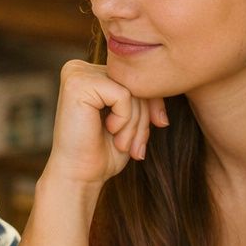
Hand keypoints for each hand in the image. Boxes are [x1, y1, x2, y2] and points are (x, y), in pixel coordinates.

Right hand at [43, 60, 168, 186]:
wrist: (78, 177)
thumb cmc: (102, 152)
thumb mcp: (130, 118)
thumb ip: (142, 94)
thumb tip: (168, 80)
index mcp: (88, 73)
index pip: (134, 77)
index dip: (152, 103)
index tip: (158, 126)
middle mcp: (79, 68)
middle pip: (134, 81)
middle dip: (144, 116)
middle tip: (136, 147)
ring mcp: (76, 74)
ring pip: (131, 89)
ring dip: (136, 123)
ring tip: (123, 144)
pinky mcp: (78, 85)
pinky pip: (123, 95)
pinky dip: (125, 119)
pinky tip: (109, 131)